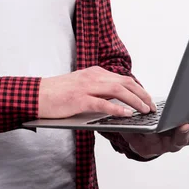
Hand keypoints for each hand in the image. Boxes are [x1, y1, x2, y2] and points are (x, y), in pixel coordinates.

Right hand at [38, 66, 156, 118]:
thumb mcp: (82, 86)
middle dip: (142, 94)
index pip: (123, 79)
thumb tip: (118, 101)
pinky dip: (117, 109)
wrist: (37, 94)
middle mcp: (93, 76)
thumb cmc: (58, 93)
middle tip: (152, 107)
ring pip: (117, 91)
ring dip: (134, 101)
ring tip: (145, 111)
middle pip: (125, 82)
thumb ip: (98, 90)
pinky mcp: (79, 100)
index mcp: (95, 72)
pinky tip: (127, 115)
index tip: (148, 99)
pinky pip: (102, 104)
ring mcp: (86, 87)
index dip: (139, 89)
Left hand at [121, 105, 188, 157]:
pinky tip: (152, 126)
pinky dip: (152, 133)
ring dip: (182, 134)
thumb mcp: (184, 117)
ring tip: (184, 125)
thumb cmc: (167, 125)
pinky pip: (152, 141)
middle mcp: (180, 139)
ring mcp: (166, 144)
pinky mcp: (149, 145)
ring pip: (177, 141)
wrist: (141, 137)